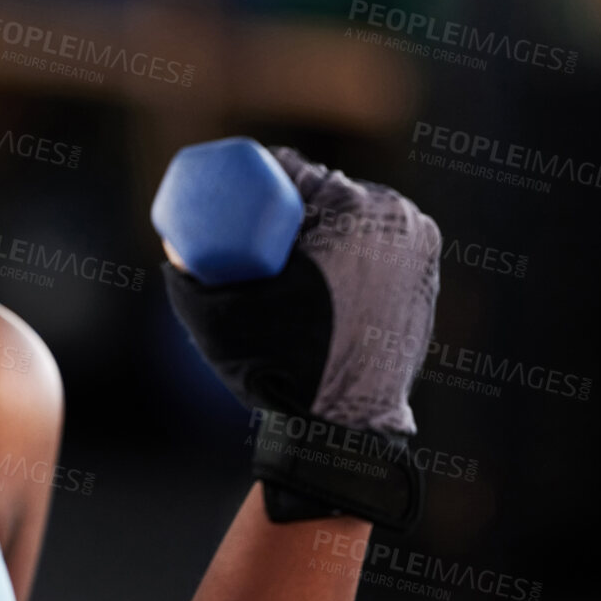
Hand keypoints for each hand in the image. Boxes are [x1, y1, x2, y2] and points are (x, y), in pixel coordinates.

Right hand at [158, 145, 440, 527]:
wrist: (342, 426)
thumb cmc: (280, 362)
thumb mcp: (221, 310)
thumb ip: (187, 273)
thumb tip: (174, 246)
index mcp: (356, 209)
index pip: (293, 174)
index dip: (255, 182)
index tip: (229, 210)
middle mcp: (399, 218)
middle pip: (326, 194)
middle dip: (286, 207)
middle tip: (251, 242)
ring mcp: (419, 248)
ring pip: (353, 219)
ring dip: (321, 228)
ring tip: (283, 261)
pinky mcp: (425, 276)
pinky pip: (376, 247)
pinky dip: (350, 251)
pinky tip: (321, 270)